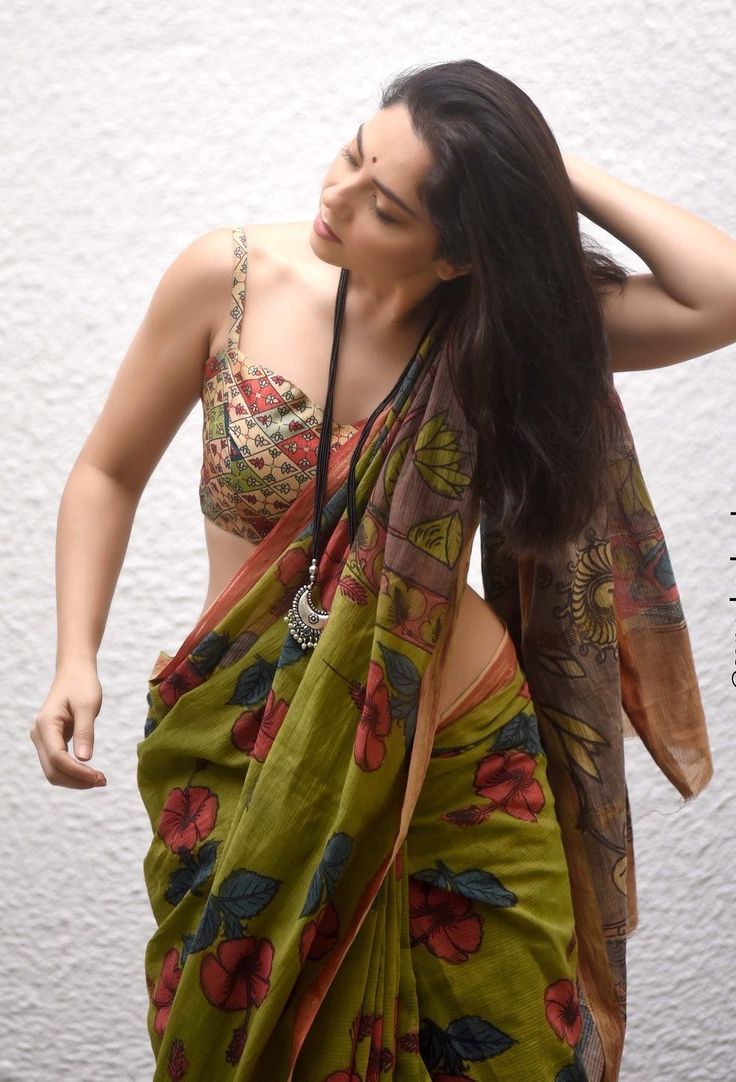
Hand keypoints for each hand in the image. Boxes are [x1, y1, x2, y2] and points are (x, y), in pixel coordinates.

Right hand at [29, 661, 106, 789]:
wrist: (74, 673)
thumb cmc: (82, 685)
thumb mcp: (88, 705)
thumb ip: (85, 731)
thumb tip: (84, 759)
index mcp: (46, 724)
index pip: (57, 758)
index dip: (77, 772)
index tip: (99, 777)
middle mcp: (39, 734)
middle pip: (52, 770)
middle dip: (76, 780)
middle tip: (103, 781)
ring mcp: (43, 739)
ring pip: (53, 771)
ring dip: (75, 779)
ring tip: (100, 779)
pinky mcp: (50, 741)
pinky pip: (58, 764)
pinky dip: (73, 772)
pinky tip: (90, 772)